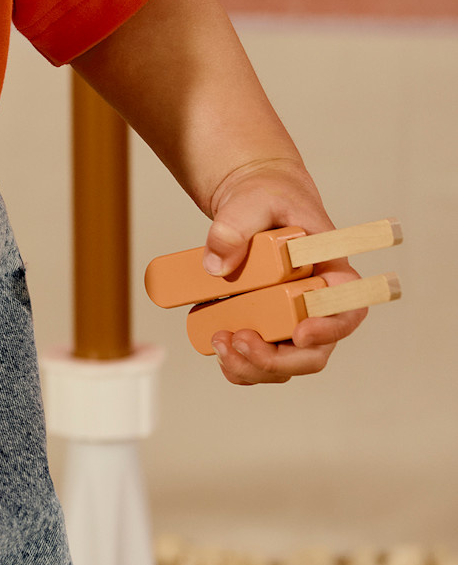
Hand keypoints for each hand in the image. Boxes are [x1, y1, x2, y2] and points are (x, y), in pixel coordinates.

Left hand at [202, 164, 367, 385]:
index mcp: (330, 270)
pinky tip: (219, 349)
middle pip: (315, 351)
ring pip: (287, 364)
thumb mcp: (251, 199)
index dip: (331, 328)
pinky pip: (261, 362)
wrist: (252, 203)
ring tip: (220, 342)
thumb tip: (216, 265)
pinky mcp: (268, 328)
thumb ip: (235, 225)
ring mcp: (292, 321)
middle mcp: (317, 304)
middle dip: (278, 359)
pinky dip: (240, 366)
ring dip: (254, 366)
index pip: (348, 309)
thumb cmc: (266, 197)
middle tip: (242, 341)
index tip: (301, 332)